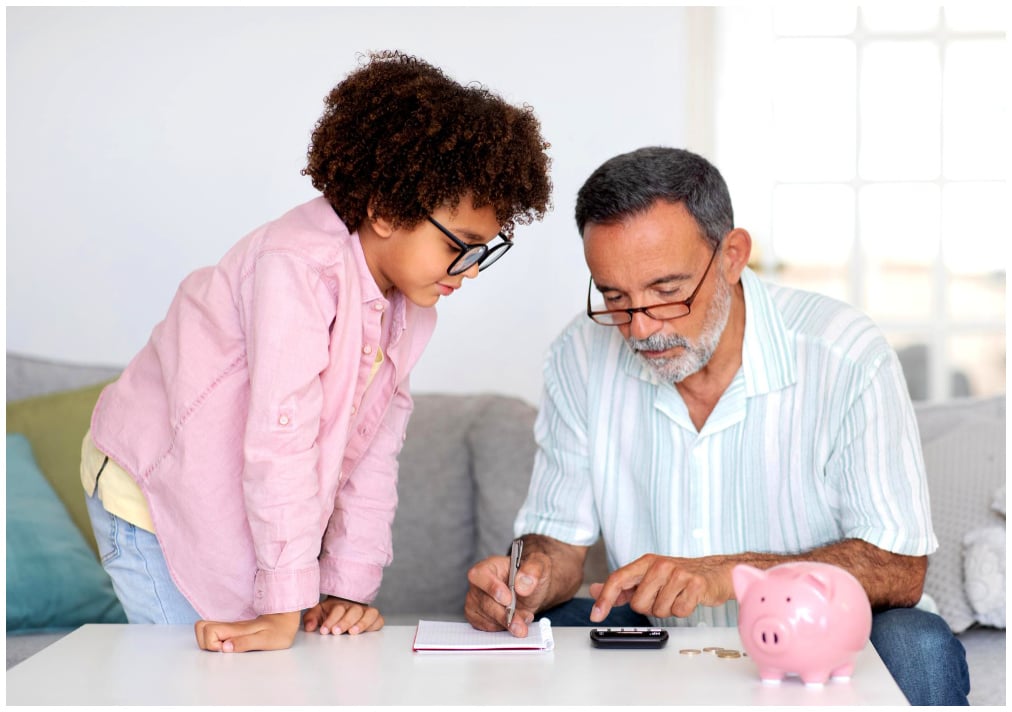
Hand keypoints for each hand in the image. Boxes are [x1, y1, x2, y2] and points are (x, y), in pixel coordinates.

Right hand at [194, 610, 301, 652]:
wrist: (288, 618)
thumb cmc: (279, 630)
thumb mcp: (265, 640)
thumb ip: (245, 643)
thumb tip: (224, 647)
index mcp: (235, 628)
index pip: (206, 630)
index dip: (210, 643)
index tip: (224, 649)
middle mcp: (230, 626)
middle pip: (200, 628)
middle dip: (205, 643)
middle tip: (223, 650)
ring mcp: (232, 627)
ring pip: (206, 629)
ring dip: (210, 642)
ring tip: (227, 649)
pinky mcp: (235, 629)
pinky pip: (216, 633)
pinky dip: (216, 641)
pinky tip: (230, 647)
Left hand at [303, 596, 383, 634]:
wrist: (345, 608)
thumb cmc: (330, 614)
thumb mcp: (318, 613)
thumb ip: (311, 618)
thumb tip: (309, 626)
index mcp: (340, 605)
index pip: (338, 610)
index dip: (331, 620)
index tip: (324, 631)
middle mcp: (354, 607)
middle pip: (354, 611)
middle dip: (345, 622)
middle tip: (336, 631)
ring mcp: (366, 612)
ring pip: (369, 614)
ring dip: (362, 623)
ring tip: (353, 632)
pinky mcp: (374, 619)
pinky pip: (379, 620)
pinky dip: (374, 624)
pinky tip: (367, 632)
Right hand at [464, 553, 550, 636]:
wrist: (532, 590)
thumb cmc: (531, 574)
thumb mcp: (539, 564)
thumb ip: (533, 570)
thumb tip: (522, 584)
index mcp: (489, 566)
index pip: (480, 575)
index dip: (491, 588)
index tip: (508, 599)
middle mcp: (479, 584)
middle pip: (484, 602)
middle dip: (504, 616)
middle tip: (521, 624)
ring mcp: (477, 601)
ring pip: (486, 618)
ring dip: (507, 623)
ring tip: (525, 618)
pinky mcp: (478, 617)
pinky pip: (487, 628)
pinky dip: (503, 629)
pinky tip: (515, 622)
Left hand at [589, 554, 732, 621]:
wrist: (716, 572)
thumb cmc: (680, 576)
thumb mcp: (649, 576)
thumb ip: (622, 586)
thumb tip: (594, 590)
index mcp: (646, 562)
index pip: (618, 579)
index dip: (605, 598)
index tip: (596, 615)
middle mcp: (660, 565)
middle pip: (639, 604)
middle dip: (649, 607)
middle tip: (663, 597)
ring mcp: (678, 574)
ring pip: (659, 611)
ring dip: (668, 610)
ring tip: (677, 596)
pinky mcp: (695, 585)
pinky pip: (679, 612)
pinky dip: (683, 610)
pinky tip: (689, 599)